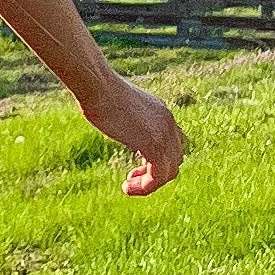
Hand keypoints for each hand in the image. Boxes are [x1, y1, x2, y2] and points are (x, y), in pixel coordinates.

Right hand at [89, 70, 187, 196]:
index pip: (174, 143)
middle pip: (176, 159)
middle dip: (156, 173)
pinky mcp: (155, 145)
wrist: (98, 86)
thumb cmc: (98, 93)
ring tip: (129, 187)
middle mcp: (168, 122)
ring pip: (170, 172)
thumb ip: (126, 119)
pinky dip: (146, 187)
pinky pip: (159, 176)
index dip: (159, 159)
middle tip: (131, 177)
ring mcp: (164, 134)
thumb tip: (115, 123)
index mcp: (161, 112)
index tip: (136, 166)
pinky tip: (127, 188)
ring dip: (150, 184)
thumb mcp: (119, 107)